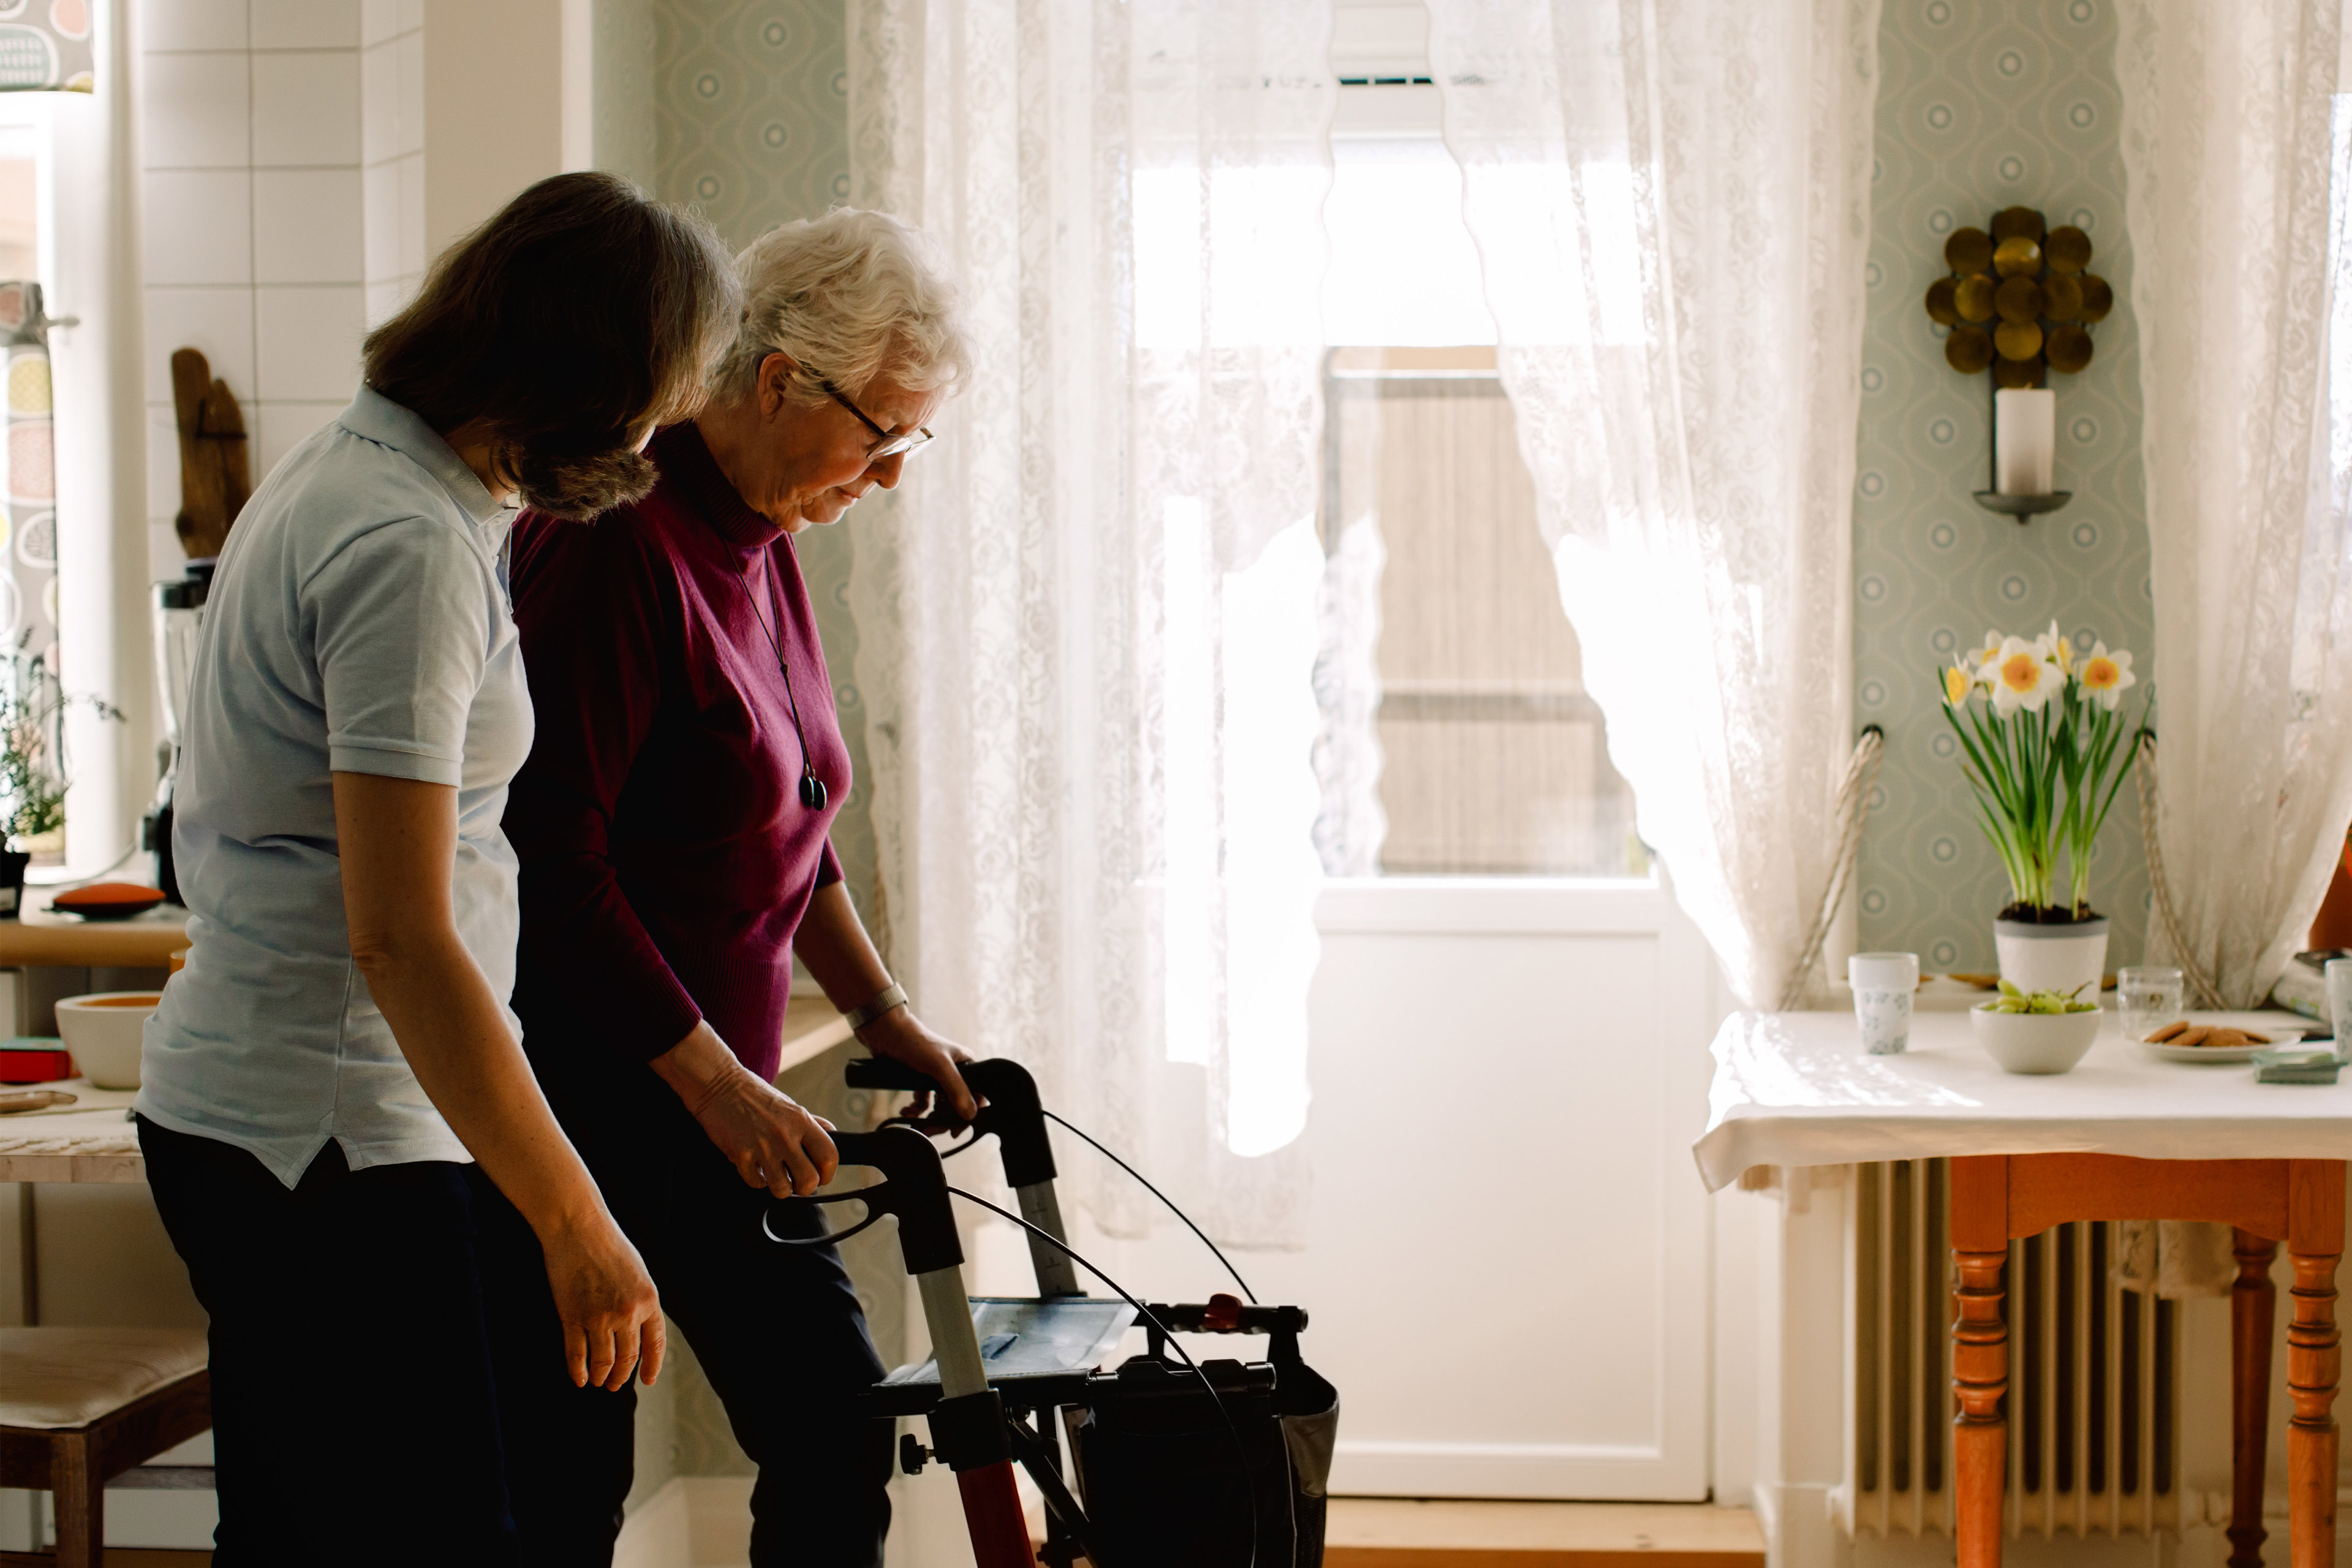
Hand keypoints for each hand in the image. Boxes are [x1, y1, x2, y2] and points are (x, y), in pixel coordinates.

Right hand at [538, 1213, 664, 1390]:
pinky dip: (578, 1371)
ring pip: (603, 1362)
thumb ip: (641, 1301)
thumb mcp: (638, 1272)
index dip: (651, 1367)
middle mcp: (627, 1313)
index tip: (647, 1381)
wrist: (578, 1228)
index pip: (655, 1344)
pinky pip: (576, 1356)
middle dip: (622, 1376)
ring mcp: (599, 1317)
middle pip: (627, 1358)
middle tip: (616, 1384)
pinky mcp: (572, 1318)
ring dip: (602, 1376)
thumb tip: (638, 1329)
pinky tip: (580, 1379)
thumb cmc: (609, 1245)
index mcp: (649, 1300)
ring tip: (599, 1381)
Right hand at [649, 1021, 839, 1196]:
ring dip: (780, 1188)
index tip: (822, 1177)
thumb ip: (812, 1123)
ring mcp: (762, 1146)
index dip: (828, 1173)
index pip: (829, 1156)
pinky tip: (756, 1169)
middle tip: (797, 1183)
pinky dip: (757, 1181)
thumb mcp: (790, 1106)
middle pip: (808, 1180)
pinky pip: (756, 1183)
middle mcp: (785, 1135)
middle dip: (805, 1188)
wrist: (719, 1086)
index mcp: (802, 1121)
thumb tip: (832, 1133)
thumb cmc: (755, 1095)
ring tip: (776, 1178)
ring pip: (782, 1188)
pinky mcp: (740, 1155)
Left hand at [860, 1009, 980, 1125]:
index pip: (976, 1094)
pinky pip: (924, 1101)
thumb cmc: (917, 1042)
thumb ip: (956, 1089)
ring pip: (939, 1105)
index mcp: (966, 1064)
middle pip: (956, 1104)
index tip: (955, 1130)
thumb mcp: (940, 1066)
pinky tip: (907, 1111)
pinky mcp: (920, 1080)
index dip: (968, 1113)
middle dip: (943, 1120)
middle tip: (930, 1131)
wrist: (886, 1032)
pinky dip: (916, 1109)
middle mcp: (954, 1071)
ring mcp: (937, 1077)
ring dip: (928, 1117)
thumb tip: (970, 1115)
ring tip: (917, 1125)